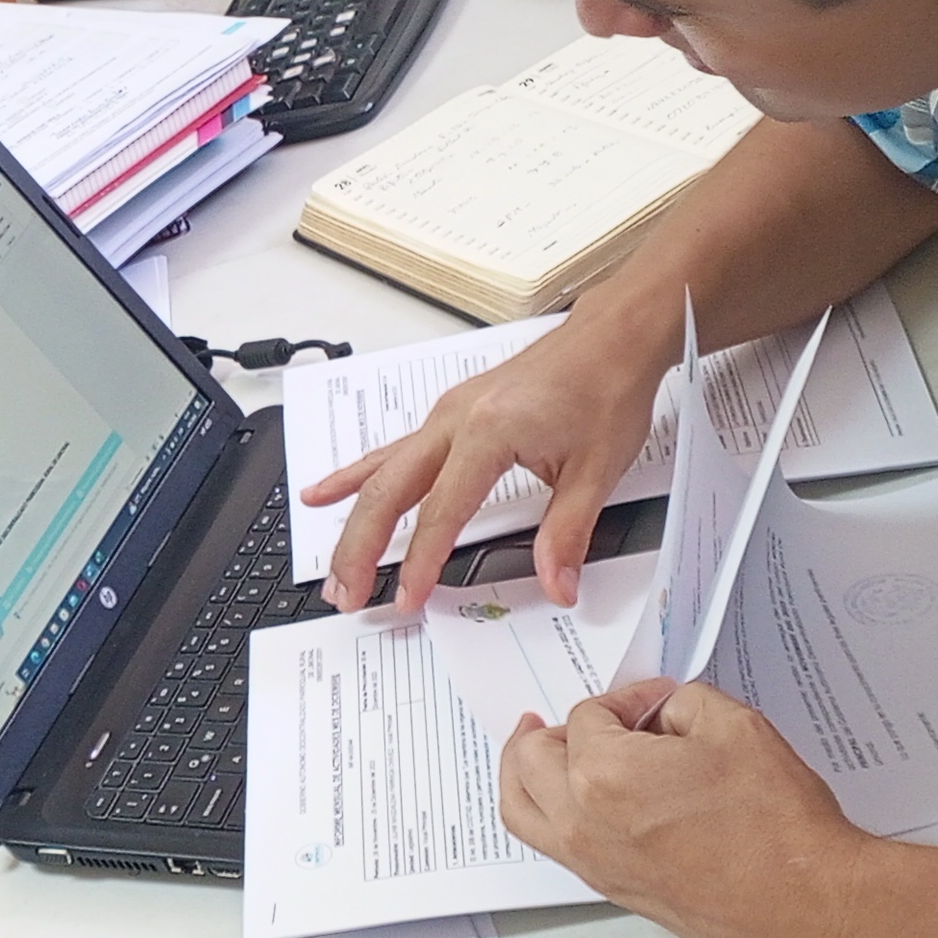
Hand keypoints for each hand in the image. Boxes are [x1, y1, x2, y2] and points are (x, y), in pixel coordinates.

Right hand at [300, 316, 668, 611]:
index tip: (407, 599)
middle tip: (345, 594)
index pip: (440, 512)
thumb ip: (566, 534)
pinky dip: (357, 475)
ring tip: (332, 565)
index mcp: (487, 432)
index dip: (420, 562)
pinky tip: (327, 491)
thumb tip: (556, 584)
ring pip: (381, 471)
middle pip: (387, 491)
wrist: (611, 339)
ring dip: (352, 520)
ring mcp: (446, 414)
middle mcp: (455, 419)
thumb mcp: (596, 472)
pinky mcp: (449, 413)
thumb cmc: (604, 390)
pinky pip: (392, 450)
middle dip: (360, 547)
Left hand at [499, 679, 874, 937]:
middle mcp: (582, 822)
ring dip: (524, 772)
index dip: (624, 699)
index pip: (588, 717)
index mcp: (603, 774)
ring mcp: (592, 862)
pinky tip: (573, 798)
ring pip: (521, 810)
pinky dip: (546, 812)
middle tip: (582, 719)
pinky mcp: (611, 889)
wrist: (802, 904)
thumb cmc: (774, 825)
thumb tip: (662, 715)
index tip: (655, 700)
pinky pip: (551, 844)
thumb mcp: (734, 727)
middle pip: (530, 759)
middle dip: (554, 729)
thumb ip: (682, 705)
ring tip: (536, 749)